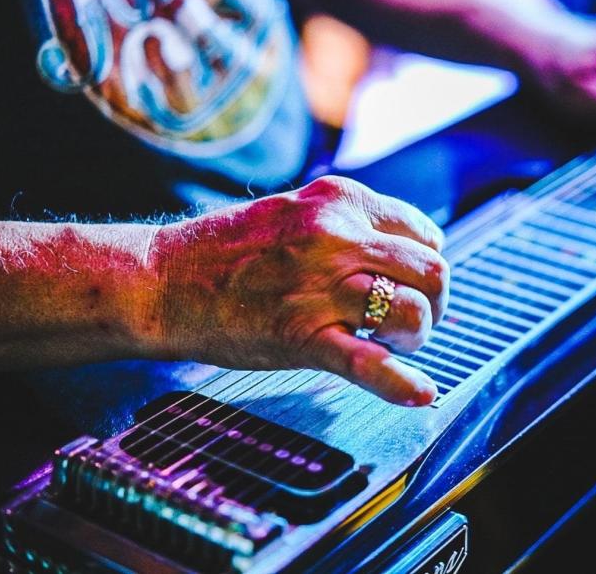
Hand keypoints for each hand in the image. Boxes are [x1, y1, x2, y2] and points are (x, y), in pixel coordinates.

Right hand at [147, 176, 447, 406]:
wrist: (161, 281)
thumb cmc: (226, 251)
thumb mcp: (295, 210)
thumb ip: (348, 223)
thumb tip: (404, 248)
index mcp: (340, 201)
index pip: (423, 233)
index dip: (424, 264)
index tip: (409, 284)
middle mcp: (338, 236)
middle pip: (432, 271)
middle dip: (434, 302)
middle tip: (412, 321)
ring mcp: (321, 286)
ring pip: (413, 311)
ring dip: (416, 335)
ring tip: (394, 345)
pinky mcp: (302, 336)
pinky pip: (369, 362)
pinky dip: (400, 383)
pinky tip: (420, 394)